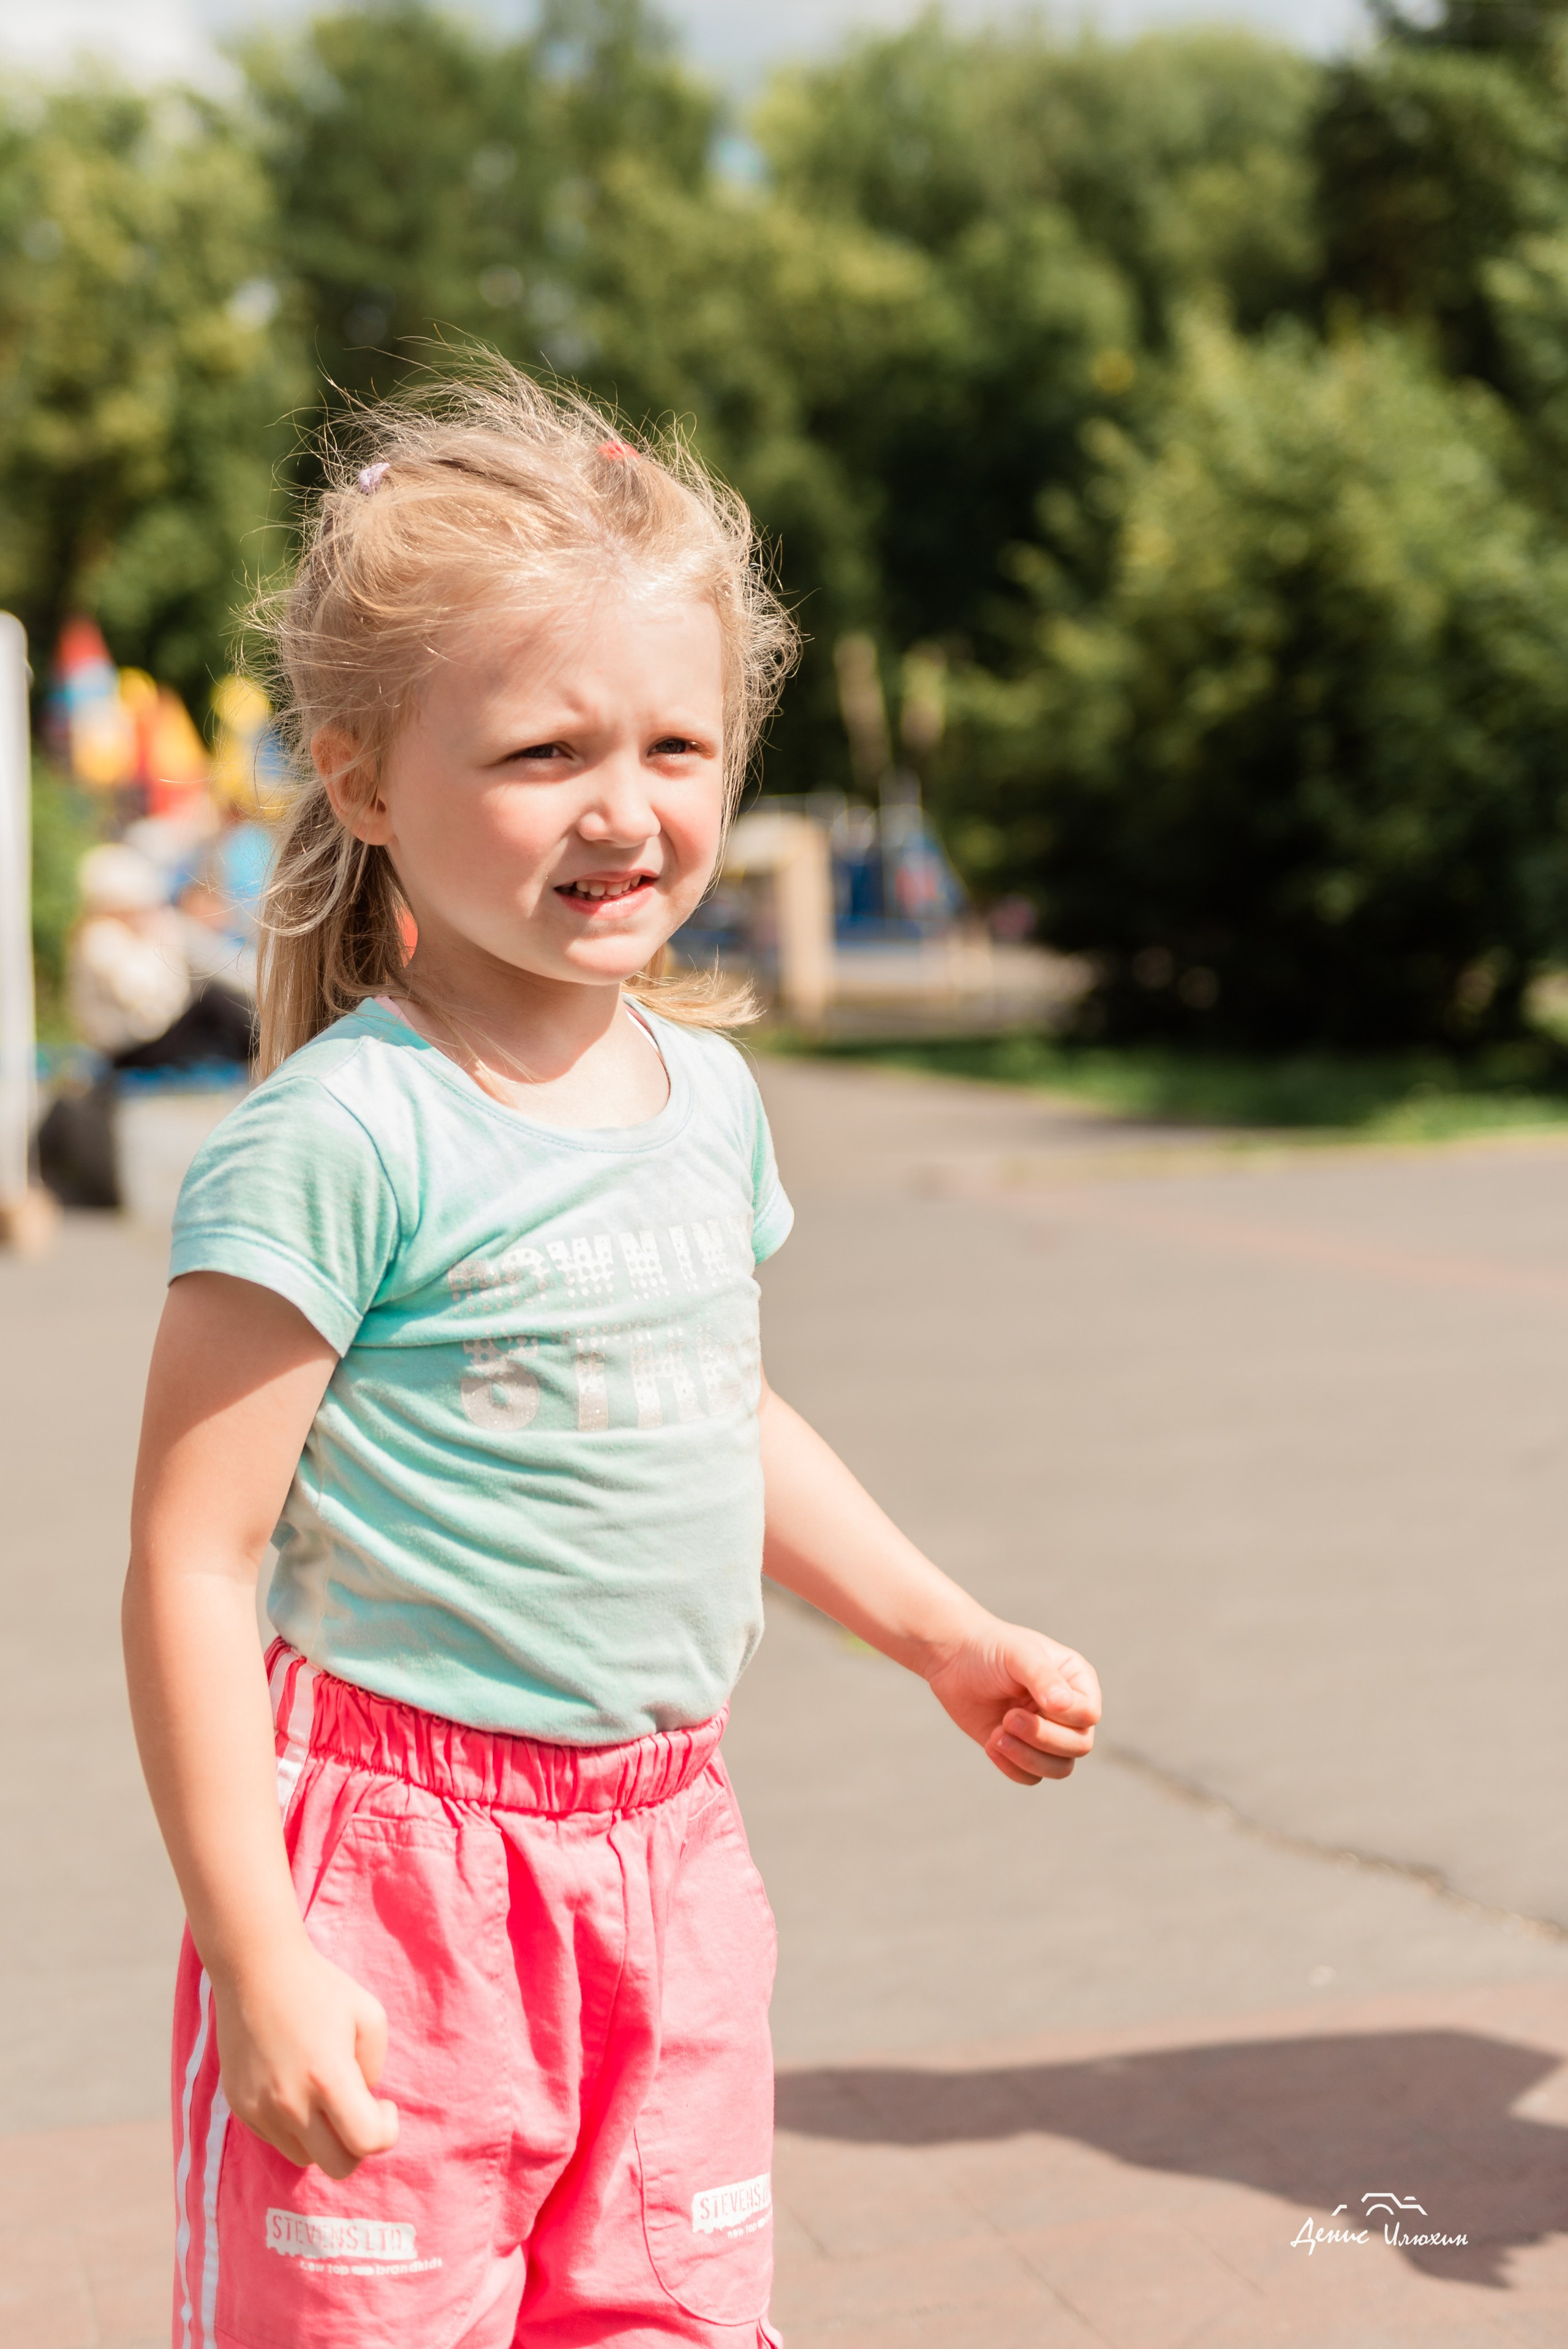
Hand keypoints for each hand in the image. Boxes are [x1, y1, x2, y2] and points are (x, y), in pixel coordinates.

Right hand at [213, 1936, 399, 2177]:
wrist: (255, 1970)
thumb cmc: (319, 1987)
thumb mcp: (369, 2014)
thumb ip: (374, 2067)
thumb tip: (364, 2101)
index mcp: (327, 2078)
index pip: (366, 2143)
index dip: (387, 2131)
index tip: (384, 2103)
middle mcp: (290, 2103)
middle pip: (337, 2167)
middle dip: (357, 2146)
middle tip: (360, 2110)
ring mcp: (260, 2110)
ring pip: (305, 2157)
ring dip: (324, 2138)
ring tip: (325, 2094)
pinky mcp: (241, 2108)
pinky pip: (277, 2139)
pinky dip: (295, 2125)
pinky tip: (296, 2084)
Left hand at [926, 1611, 1101, 1785]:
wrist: (954, 1660)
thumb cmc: (991, 1649)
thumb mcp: (1017, 1653)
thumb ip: (1042, 1676)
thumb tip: (1063, 1704)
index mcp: (1078, 1681)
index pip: (1088, 1715)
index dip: (1062, 1716)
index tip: (1026, 1701)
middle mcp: (1069, 1710)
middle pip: (1079, 1746)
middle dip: (1042, 1738)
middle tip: (1008, 1718)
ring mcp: (1047, 1732)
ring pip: (1060, 1768)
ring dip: (1027, 1758)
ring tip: (997, 1734)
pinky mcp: (1023, 1750)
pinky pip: (1031, 1777)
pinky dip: (1012, 1767)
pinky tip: (991, 1742)